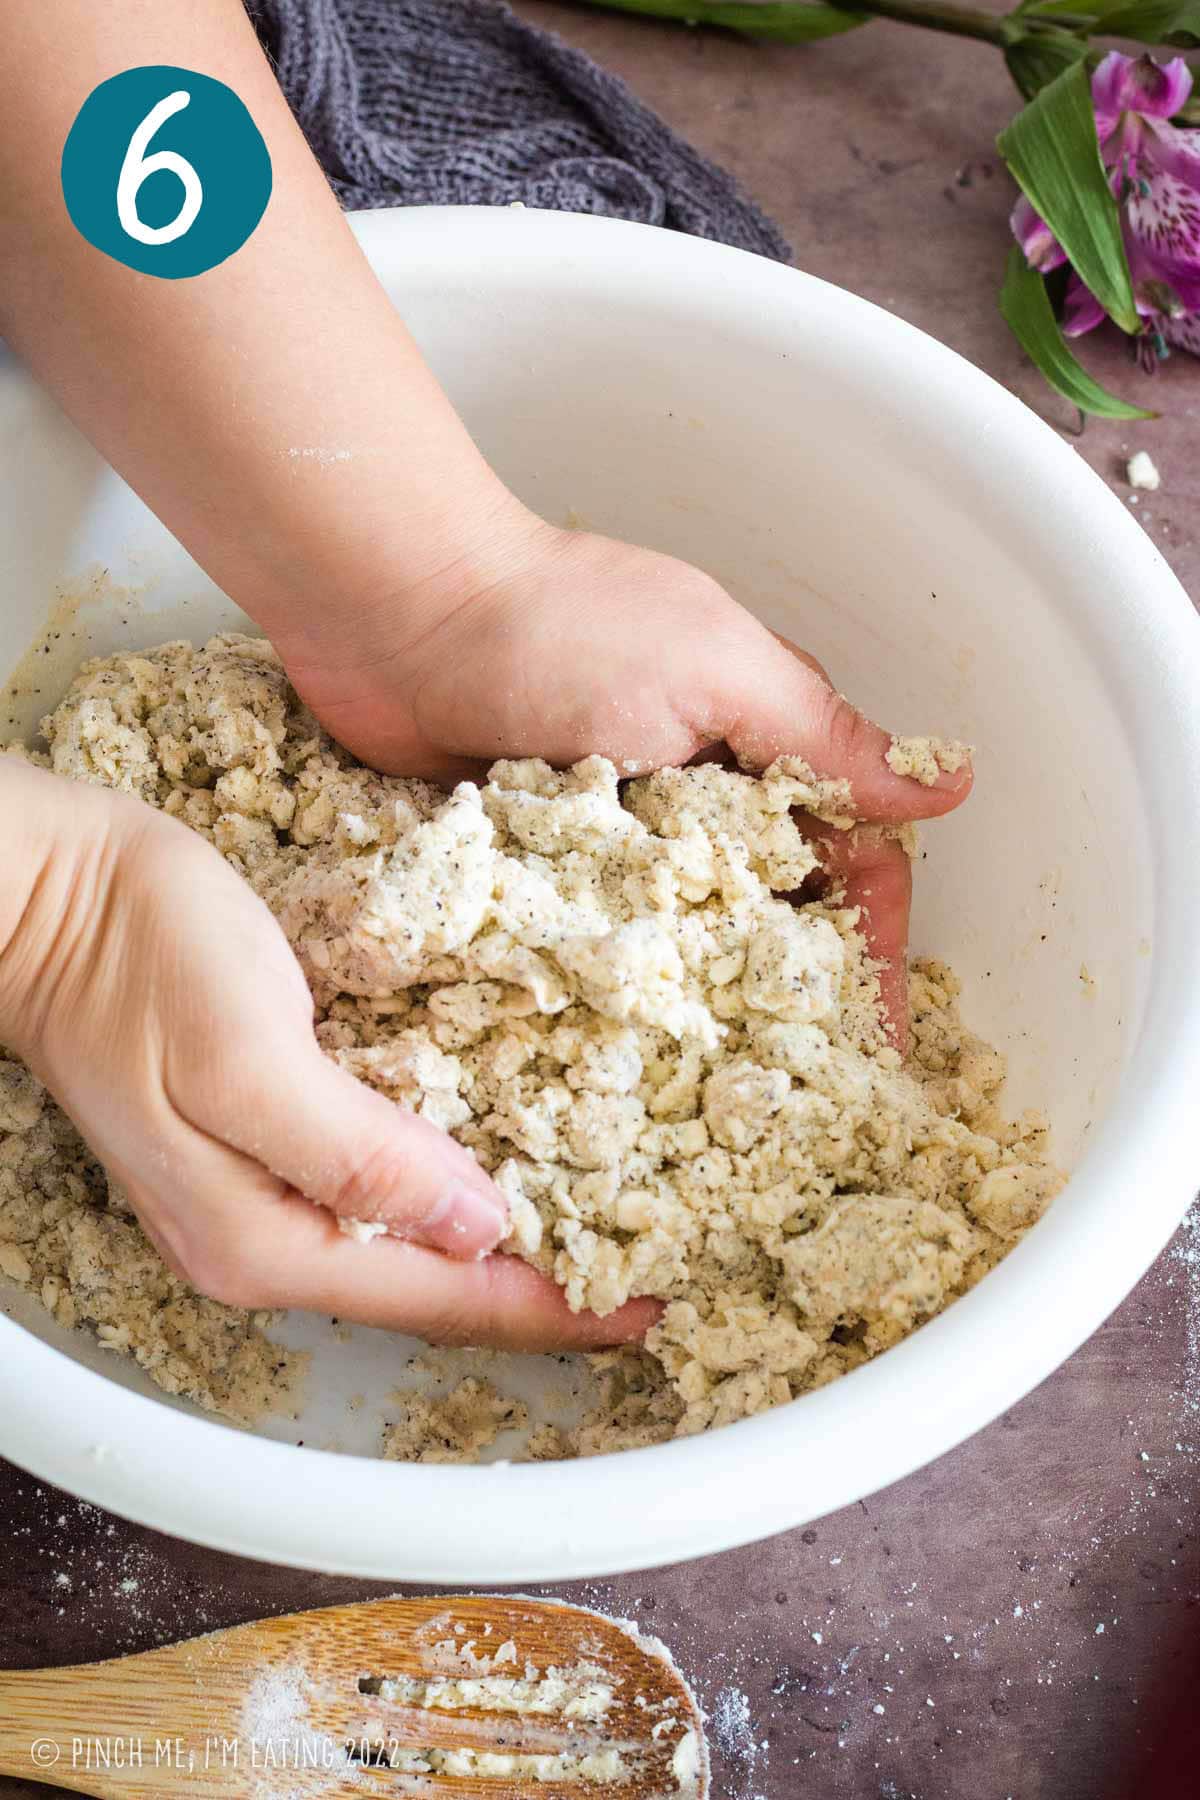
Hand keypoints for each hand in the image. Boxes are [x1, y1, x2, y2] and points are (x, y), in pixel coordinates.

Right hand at [0, 761, 655, 1349]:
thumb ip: (358, 1154)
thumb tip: (477, 1226)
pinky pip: (381, 1196)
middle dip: (536, 1289)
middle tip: (639, 1274)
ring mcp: (255, 1198)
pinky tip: (501, 1165)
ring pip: (408, 1248)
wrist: (48, 896)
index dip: (548, 1308)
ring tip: (594, 1231)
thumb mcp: (249, 1053)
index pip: (438, 1298)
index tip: (642, 1305)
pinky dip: (453, 1191)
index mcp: (264, 1239)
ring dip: (502, 1245)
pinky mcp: (262, 1143)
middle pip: (428, 1290)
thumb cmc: (139, 957)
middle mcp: (261, 1244)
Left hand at [278, 516, 972, 1044]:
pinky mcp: (538, 868)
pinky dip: (611, 987)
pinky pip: (591, 944)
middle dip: (791, 996)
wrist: (391, 613)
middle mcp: (695, 799)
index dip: (871, 950)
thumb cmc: (556, 626)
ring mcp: (613, 839)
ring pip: (682, 942)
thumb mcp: (714, 669)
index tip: (876, 1038)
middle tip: (794, 1091)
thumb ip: (823, 736)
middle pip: (770, 916)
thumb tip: (949, 785)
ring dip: (701, 1004)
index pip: (850, 862)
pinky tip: (614, 1050)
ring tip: (711, 1099)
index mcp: (759, 744)